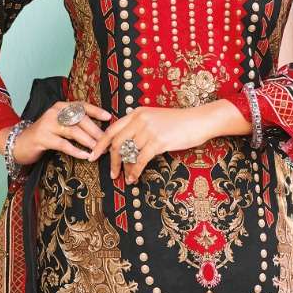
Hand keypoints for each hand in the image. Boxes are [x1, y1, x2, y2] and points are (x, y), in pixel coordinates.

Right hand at [0, 100, 114, 166]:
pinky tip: (84, 156)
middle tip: (106, 142)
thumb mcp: (59, 125)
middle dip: (96, 131)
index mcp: (61, 106)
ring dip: (88, 141)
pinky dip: (75, 150)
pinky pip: (63, 144)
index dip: (96, 111)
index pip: (82, 105)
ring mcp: (47, 124)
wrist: (19, 143)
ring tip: (98, 150)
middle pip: (80, 119)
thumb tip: (98, 131)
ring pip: (73, 131)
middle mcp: (54, 112)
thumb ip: (74, 124)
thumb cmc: (44, 135)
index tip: (109, 118)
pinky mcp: (42, 137)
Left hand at [86, 103, 229, 182]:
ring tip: (124, 177)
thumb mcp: (155, 119)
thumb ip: (139, 127)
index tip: (94, 155)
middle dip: (111, 160)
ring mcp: (149, 130)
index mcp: (137, 113)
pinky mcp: (158, 141)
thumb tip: (126, 145)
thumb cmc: (179, 123)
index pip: (112, 129)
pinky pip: (140, 160)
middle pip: (116, 142)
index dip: (100, 143)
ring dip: (124, 168)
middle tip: (111, 173)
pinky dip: (135, 171)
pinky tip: (133, 178)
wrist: (199, 121)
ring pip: (128, 153)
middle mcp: (140, 120)